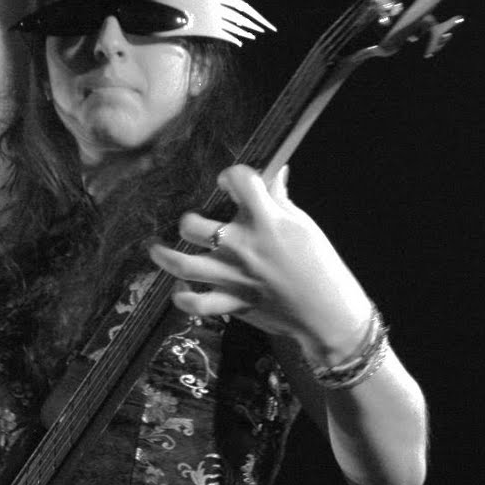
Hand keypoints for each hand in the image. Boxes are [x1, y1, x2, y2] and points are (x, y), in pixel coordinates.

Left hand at [148, 164, 373, 359]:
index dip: (231, 175)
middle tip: (192, 223)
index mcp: (267, 221)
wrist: (329, 313)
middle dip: (188, 221)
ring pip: (184, 265)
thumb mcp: (303, 226)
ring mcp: (234, 276)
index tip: (228, 181)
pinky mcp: (233, 302)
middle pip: (194, 226)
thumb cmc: (320, 265)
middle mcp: (244, 246)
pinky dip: (182, 298)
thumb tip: (275, 172)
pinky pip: (196, 304)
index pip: (241, 181)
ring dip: (164, 256)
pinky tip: (179, 289)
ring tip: (155, 248)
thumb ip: (280, 199)